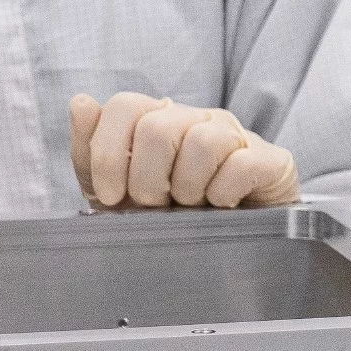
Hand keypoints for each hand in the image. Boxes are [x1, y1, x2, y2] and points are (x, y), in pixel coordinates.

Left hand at [67, 92, 298, 209]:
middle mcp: (195, 118)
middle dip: (147, 181)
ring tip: (191, 207)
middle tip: (157, 207)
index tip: (112, 196)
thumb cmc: (170, 217)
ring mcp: (234, 134)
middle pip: (157, 128)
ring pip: (201, 142)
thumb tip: (81, 103)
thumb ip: (91, 153)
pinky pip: (240, 164)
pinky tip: (222, 206)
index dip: (109, 153)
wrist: (230, 247)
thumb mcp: (118, 194)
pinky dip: (223, 194)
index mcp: (157, 119)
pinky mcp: (269, 159)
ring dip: (187, 189)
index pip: (124, 106)